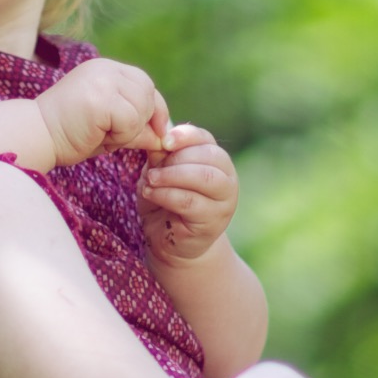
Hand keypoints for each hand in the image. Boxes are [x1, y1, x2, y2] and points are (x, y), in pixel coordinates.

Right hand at [33, 56, 169, 168]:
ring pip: (141, 107)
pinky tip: (98, 136)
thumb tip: (165, 137)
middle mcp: (105, 68)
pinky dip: (121, 136)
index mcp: (105, 69)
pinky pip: (131, 120)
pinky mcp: (100, 97)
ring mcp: (102, 80)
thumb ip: (136, 127)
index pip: (145, 84)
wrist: (35, 136)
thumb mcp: (109, 128)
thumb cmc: (68, 134)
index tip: (157, 132)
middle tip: (115, 136)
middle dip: (142, 120)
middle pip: (148, 92)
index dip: (155, 109)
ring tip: (102, 134)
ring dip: (129, 130)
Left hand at [141, 123, 239, 262]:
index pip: (205, 138)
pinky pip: (190, 201)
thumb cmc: (164, 201)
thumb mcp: (160, 172)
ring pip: (203, 177)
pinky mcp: (213, 221)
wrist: (169, 242)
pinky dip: (166, 194)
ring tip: (150, 180)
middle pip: (208, 156)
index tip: (164, 140)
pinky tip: (151, 193)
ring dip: (172, 176)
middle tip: (152, 168)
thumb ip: (161, 155)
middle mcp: (226, 178)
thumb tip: (157, 136)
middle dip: (176, 159)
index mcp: (215, 160)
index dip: (185, 136)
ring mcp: (224, 201)